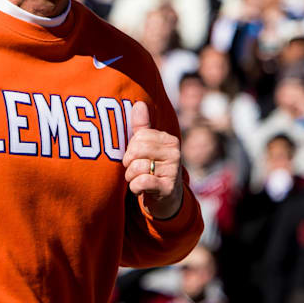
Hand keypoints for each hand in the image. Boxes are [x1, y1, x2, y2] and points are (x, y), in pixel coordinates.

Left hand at [122, 102, 182, 219]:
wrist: (166, 199)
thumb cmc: (153, 168)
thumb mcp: (147, 147)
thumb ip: (142, 127)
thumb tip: (138, 104)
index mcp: (169, 139)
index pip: (139, 136)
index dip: (130, 149)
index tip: (135, 157)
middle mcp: (175, 153)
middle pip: (137, 150)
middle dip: (128, 162)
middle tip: (133, 169)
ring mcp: (173, 171)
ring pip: (137, 167)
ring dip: (130, 177)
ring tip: (137, 179)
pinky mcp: (169, 188)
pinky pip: (142, 182)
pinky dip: (135, 188)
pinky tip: (140, 189)